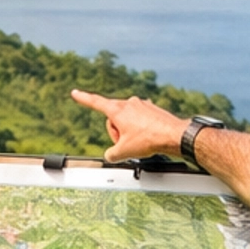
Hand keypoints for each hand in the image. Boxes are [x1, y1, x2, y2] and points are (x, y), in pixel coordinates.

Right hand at [71, 89, 186, 163]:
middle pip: (113, 118)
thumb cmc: (149, 140)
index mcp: (117, 110)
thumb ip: (111, 155)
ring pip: (127, 119)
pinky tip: (148, 137)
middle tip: (125, 144)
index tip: (75, 93)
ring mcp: (142, 104)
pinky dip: (140, 129)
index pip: (95, 103)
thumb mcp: (123, 152)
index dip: (83, 99)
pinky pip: (140, 119)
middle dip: (116, 132)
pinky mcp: (152, 109)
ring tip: (140, 142)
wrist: (174, 135)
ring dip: (129, 131)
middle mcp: (129, 103)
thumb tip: (110, 155)